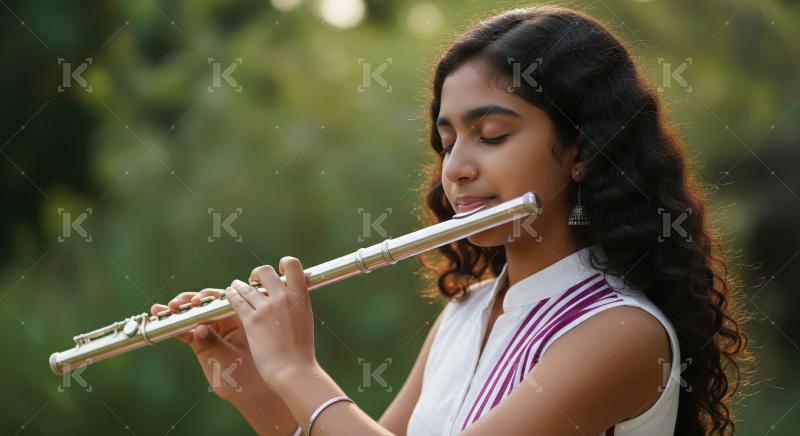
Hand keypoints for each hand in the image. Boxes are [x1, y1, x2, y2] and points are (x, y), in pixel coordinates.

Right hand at [150, 289, 271, 403]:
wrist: (243, 390)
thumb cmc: (244, 372)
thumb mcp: (229, 357)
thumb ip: (214, 343)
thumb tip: (200, 328)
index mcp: (236, 319)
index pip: (220, 302)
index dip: (206, 298)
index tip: (195, 301)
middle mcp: (222, 321)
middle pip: (202, 305)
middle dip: (187, 302)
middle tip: (174, 305)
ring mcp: (209, 331)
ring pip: (191, 317)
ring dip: (175, 313)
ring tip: (159, 310)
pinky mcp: (199, 342)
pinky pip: (185, 331)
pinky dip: (173, 328)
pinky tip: (160, 325)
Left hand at [227, 256, 316, 388]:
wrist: (293, 370)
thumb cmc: (301, 350)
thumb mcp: (305, 320)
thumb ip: (297, 304)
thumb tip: (292, 295)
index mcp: (301, 297)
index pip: (293, 265)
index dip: (283, 263)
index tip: (278, 271)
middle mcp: (284, 298)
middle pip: (265, 271)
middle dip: (257, 274)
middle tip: (253, 281)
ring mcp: (267, 308)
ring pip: (247, 287)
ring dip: (239, 286)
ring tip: (235, 287)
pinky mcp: (252, 320)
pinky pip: (237, 301)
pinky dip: (231, 296)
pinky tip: (229, 295)